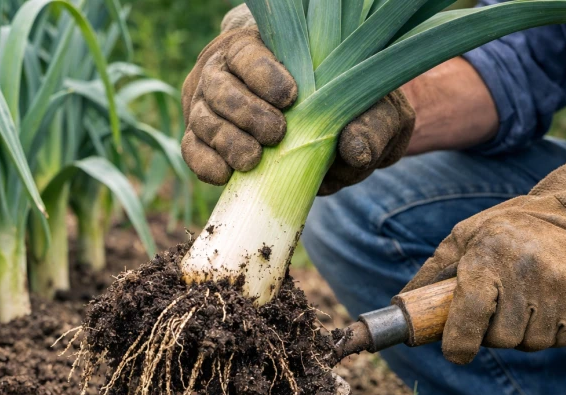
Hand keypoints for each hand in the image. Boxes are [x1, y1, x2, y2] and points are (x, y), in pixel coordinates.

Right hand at [181, 5, 414, 191]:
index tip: (290, 96)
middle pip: (219, 87)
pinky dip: (206, 163)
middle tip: (275, 134)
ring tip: (253, 160)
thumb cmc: (350, 107)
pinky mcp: (203, 140)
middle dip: (246, 112)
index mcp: (260, 48)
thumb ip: (372, 122)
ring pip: (203, 119)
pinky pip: (192, 150)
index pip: (247, 53)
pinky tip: (226, 175)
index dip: (262, 73)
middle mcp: (225, 72)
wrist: (331, 126)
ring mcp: (209, 106)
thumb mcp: (374, 107)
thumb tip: (355, 151)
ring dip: (227, 141)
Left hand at [403, 157, 565, 363]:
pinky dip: (555, 331)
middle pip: (501, 339)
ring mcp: (559, 287)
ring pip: (532, 343)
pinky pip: (564, 340)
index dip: (459, 343)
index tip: (456, 350)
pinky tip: (552, 303)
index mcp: (487, 258)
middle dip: (496, 332)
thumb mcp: (465, 237)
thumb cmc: (509, 227)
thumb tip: (402, 302)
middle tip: (501, 306)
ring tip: (528, 301)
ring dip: (526, 333)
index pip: (470, 318)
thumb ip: (434, 272)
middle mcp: (524, 273)